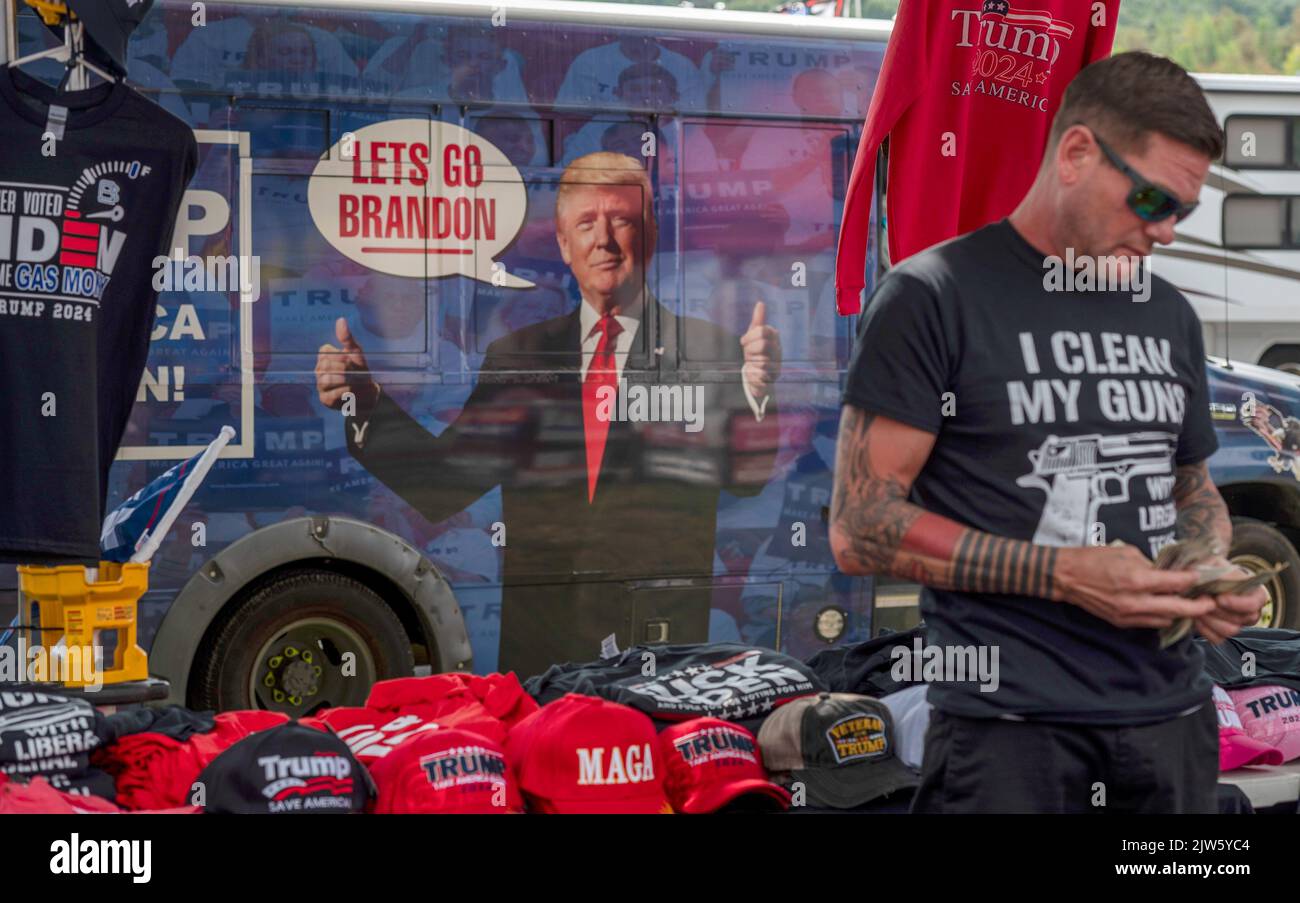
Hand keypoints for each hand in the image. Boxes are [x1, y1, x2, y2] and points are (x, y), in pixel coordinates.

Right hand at [316, 317, 378, 413]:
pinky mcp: (325, 399)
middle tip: (356, 373)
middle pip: (328, 366)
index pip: (326, 352)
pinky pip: (332, 393)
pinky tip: (352, 391)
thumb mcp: (356, 353)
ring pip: (328, 379)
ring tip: (356, 382)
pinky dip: (345, 391)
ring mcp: (320, 385)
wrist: (368, 393)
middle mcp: (319, 370)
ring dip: (346, 380)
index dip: (342, 356)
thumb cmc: (360, 370)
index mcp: (324, 356)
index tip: (351, 361)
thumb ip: (347, 338)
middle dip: (345, 369)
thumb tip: (341, 320)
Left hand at [740, 301, 780, 399]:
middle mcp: (778, 351)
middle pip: (763, 344)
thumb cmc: (756, 351)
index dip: (749, 336)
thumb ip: (758, 320)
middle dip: (750, 349)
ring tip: (752, 362)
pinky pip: (760, 375)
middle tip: (748, 353)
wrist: (758, 376)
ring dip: (751, 362)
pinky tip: (752, 373)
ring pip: (761, 361)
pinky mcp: (772, 379)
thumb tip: (761, 303)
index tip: (744, 342)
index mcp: (775, 338)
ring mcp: (777, 365)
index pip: (762, 330)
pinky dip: (752, 374)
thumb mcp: (755, 335)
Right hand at [1056, 544, 1215, 629]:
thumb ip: (1150, 565)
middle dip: (1198, 606)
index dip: (1192, 580)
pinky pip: (1150, 623)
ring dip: (1179, 613)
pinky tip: (1164, 609)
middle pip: (1178, 608)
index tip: (1201, 577)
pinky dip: (1161, 617)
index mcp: (1137, 579)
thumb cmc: (1094, 559)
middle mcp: (1135, 600)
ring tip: (1187, 605)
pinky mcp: (1121, 622)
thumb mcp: (1126, 552)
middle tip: (1210, 603)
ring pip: (1166, 620)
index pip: (1176, 583)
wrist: (1067, 577)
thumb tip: (1167, 572)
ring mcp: (1128, 615)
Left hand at [1191, 555, 1267, 644]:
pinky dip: (1204, 630)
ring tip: (1196, 608)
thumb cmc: (1208, 568)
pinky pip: (1216, 639)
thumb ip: (1213, 566)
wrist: (1197, 578)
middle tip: (1200, 601)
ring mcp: (1236, 623)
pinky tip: (1195, 618)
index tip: (1219, 598)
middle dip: (1217, 612)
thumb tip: (1203, 566)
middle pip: (1240, 620)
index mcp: (1254, 592)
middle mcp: (1249, 611)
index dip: (1238, 603)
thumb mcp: (1212, 562)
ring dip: (1209, 621)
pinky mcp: (1221, 632)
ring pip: (1229, 631)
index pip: (1255, 603)